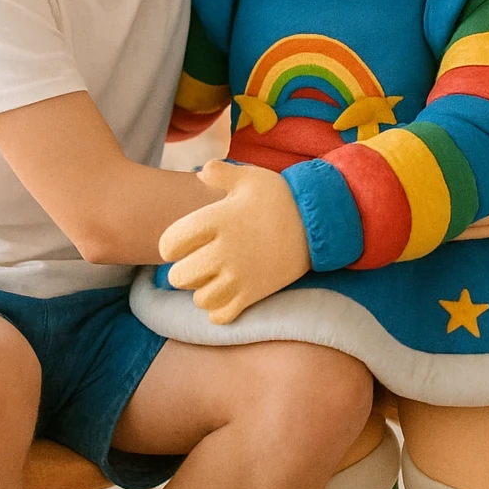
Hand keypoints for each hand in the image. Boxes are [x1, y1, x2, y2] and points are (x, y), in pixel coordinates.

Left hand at [159, 159, 311, 324]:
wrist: (318, 223)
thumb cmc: (281, 198)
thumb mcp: (250, 177)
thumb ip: (220, 172)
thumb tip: (200, 172)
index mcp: (216, 220)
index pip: (170, 243)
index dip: (171, 245)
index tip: (182, 243)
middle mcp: (224, 251)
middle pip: (179, 277)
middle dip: (183, 271)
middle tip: (197, 262)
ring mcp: (239, 276)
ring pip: (199, 298)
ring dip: (201, 290)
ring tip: (213, 278)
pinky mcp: (254, 294)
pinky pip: (220, 316)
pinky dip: (218, 309)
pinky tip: (226, 293)